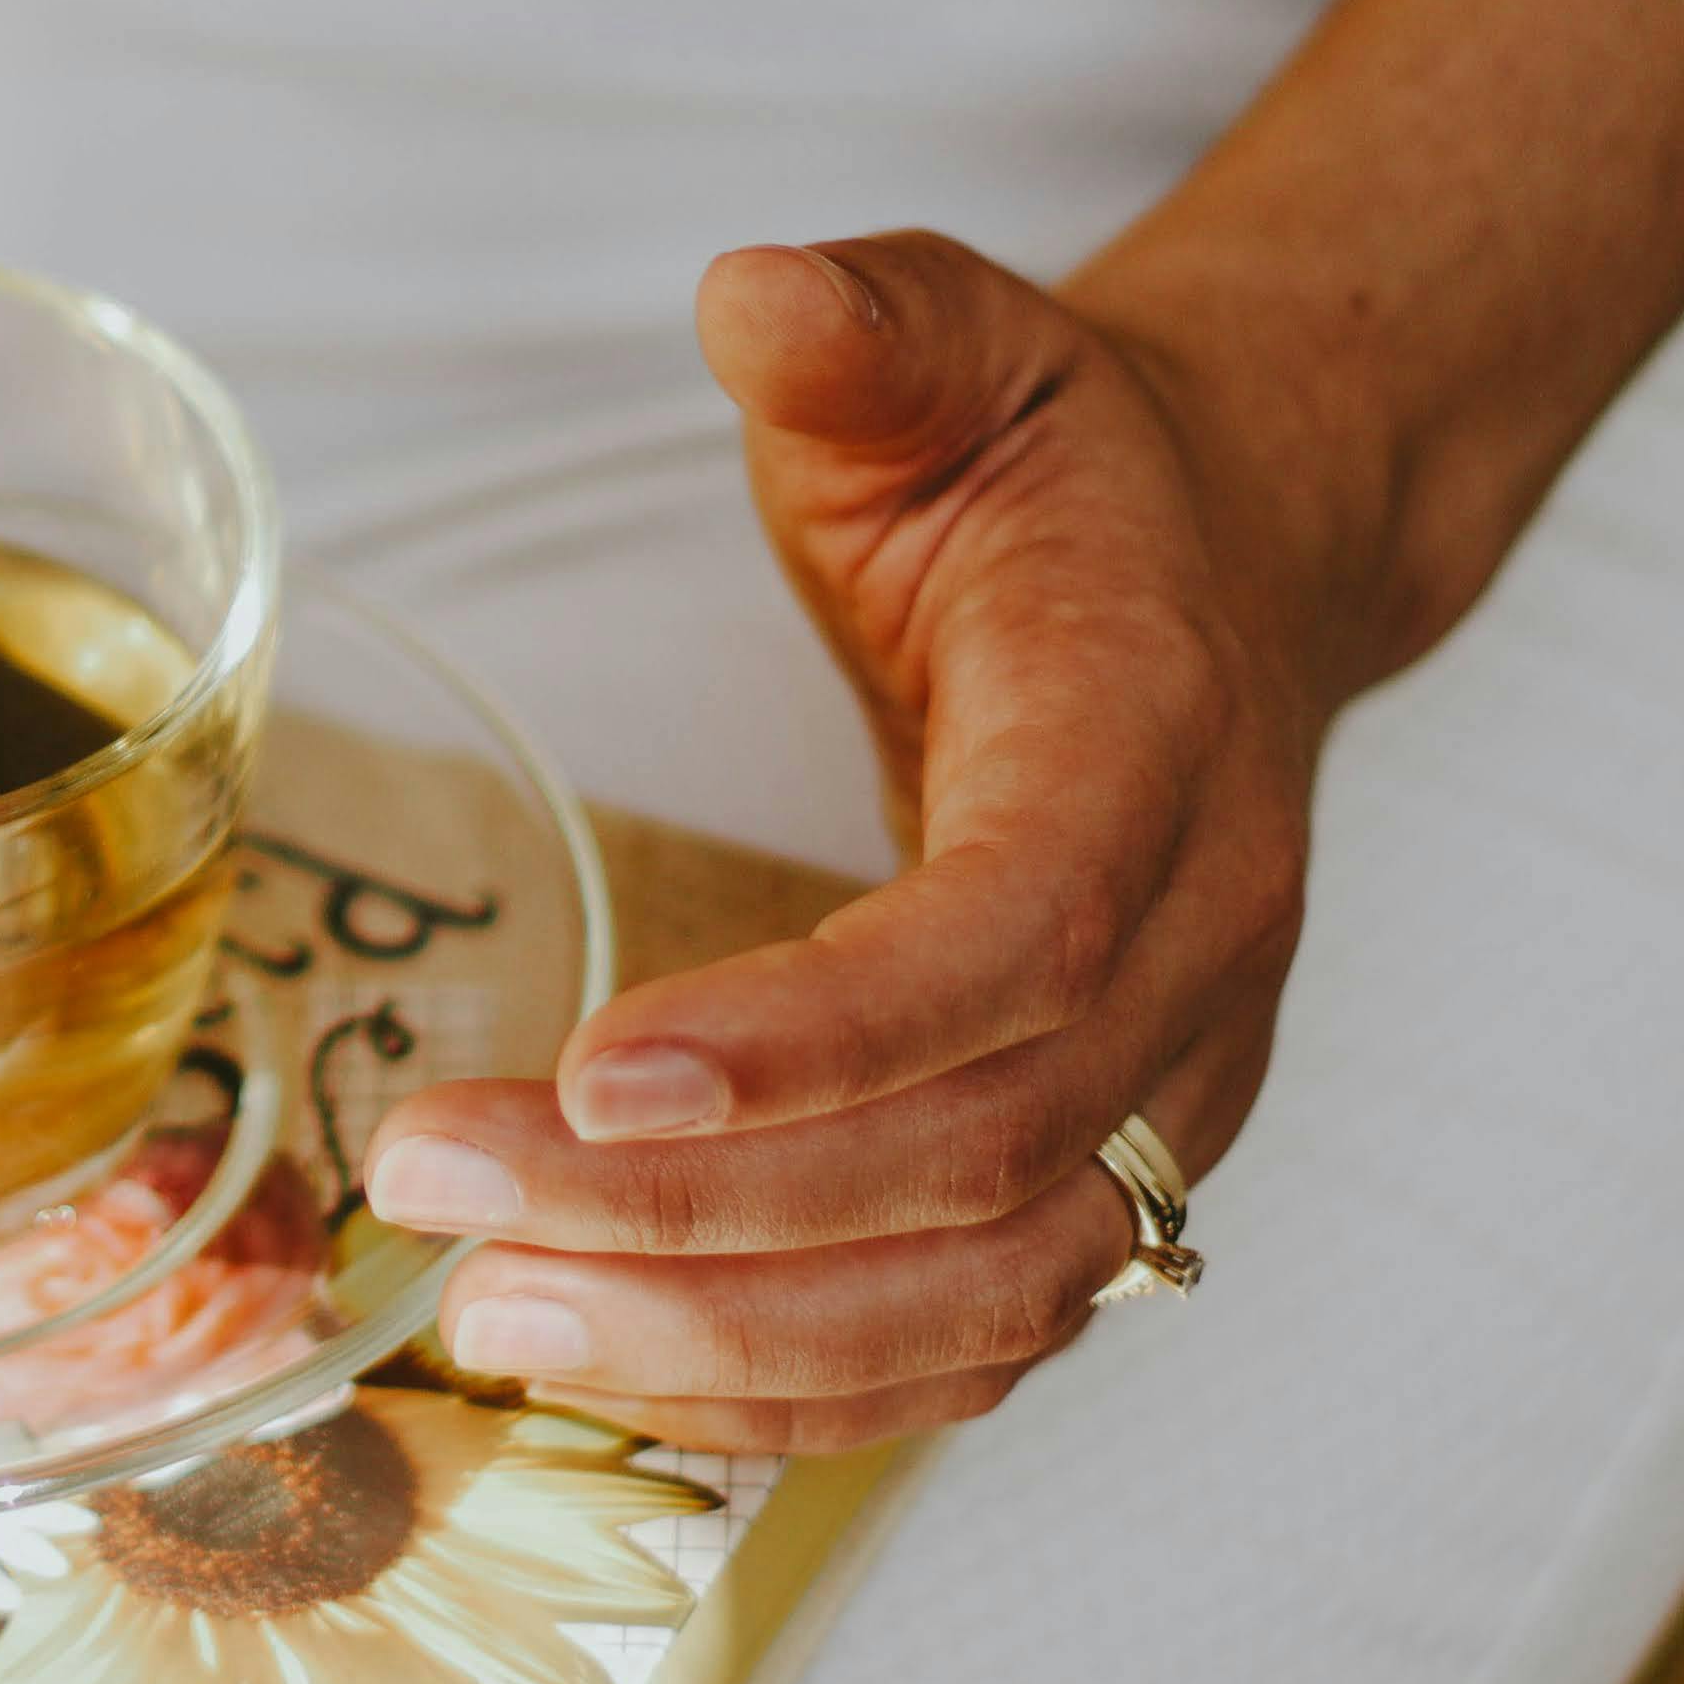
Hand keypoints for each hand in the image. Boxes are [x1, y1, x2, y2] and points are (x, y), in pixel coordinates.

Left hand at [358, 231, 1367, 1450]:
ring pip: (985, 1294)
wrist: (1241, 565)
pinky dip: (801, 1390)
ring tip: (493, 1314)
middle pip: (971, 1154)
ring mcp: (1175, 1092)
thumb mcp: (960, 347)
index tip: (591, 1070)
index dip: (815, 1036)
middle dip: (696, 1208)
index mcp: (1156, 746)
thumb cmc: (1066, 474)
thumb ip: (863, 327)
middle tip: (443, 1198)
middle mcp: (1201, 953)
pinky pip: (976, 1343)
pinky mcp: (1116, 1176)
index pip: (1011, 939)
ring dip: (735, 1337)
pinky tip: (613, 1362)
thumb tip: (750, 292)